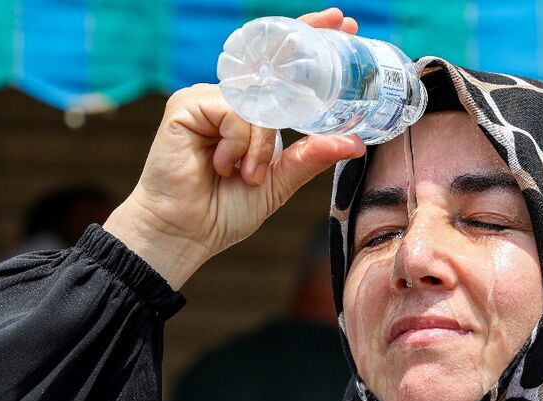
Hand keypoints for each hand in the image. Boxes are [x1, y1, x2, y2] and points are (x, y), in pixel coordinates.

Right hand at [103, 8, 364, 289]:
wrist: (186, 234)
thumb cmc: (224, 210)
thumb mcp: (279, 182)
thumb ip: (311, 158)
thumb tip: (356, 143)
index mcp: (250, 115)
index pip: (281, 72)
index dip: (308, 42)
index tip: (342, 23)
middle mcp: (229, 100)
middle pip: (272, 70)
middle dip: (305, 49)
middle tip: (340, 23)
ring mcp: (206, 100)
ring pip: (257, 103)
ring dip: (261, 145)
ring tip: (246, 174)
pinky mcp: (186, 106)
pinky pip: (234, 112)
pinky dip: (238, 143)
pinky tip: (224, 165)